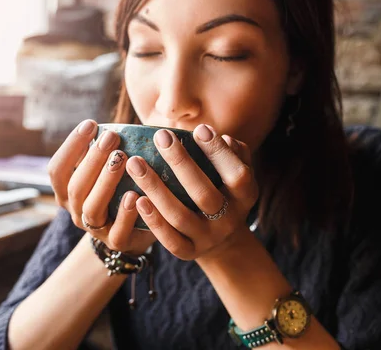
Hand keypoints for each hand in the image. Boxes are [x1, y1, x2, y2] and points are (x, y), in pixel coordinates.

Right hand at [47, 119, 155, 255]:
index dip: (71, 146)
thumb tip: (114, 123)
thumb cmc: (120, 188)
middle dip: (92, 160)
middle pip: (75, 187)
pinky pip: (118, 231)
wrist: (135, 230)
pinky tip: (135, 195)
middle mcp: (76, 211)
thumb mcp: (105, 170)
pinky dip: (125, 213)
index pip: (57, 169)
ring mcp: (95, 229)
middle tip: (111, 137)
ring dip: (106, 181)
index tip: (91, 124)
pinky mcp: (117, 242)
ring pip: (92, 207)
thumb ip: (104, 151)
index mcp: (66, 192)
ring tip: (123, 160)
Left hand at [125, 124, 258, 260]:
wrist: (223, 239)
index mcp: (245, 197)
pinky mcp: (188, 252)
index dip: (219, 153)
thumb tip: (219, 136)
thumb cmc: (224, 190)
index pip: (237, 175)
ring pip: (179, 215)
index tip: (199, 129)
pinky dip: (153, 219)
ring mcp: (207, 238)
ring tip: (135, 163)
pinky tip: (136, 198)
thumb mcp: (236, 173)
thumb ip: (233, 153)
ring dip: (155, 188)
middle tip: (161, 136)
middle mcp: (229, 220)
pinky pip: (168, 239)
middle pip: (203, 194)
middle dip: (181, 162)